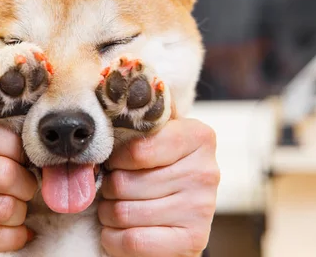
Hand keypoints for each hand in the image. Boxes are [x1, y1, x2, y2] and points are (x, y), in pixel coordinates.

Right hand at [0, 110, 36, 256]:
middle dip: (26, 185)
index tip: (25, 158)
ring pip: (2, 206)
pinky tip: (16, 234)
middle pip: (2, 171)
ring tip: (16, 214)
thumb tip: (33, 143)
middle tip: (26, 191)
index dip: (15, 145)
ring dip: (19, 214)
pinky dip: (13, 237)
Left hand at [98, 118, 219, 256]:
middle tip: (113, 189)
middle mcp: (206, 171)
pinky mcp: (193, 242)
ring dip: (109, 213)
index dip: (115, 159)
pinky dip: (114, 238)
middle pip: (125, 182)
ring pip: (124, 211)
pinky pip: (132, 241)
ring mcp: (202, 209)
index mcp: (199, 137)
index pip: (138, 148)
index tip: (114, 162)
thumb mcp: (154, 135)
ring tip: (116, 207)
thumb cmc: (157, 169)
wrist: (177, 218)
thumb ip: (141, 111)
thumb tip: (114, 76)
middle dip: (109, 188)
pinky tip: (118, 231)